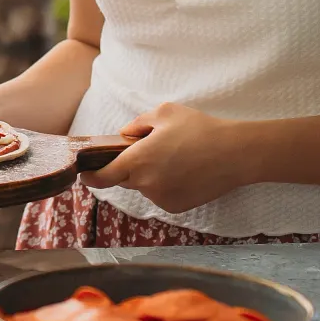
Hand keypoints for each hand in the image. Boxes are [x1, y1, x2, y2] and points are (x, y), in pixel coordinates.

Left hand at [79, 103, 248, 213]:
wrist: (235, 154)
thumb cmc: (199, 129)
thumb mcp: (164, 113)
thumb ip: (137, 123)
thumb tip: (124, 135)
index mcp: (136, 161)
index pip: (102, 177)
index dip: (90, 176)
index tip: (84, 173)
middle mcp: (145, 185)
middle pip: (124, 179)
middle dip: (129, 167)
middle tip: (149, 151)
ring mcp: (161, 199)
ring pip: (145, 187)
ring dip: (151, 175)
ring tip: (175, 158)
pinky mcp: (176, 207)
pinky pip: (162, 195)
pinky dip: (166, 185)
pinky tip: (185, 171)